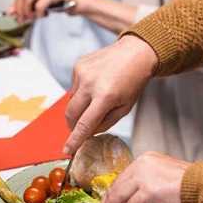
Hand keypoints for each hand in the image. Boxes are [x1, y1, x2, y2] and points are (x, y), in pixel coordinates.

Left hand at [7, 0, 89, 24]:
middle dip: (21, 11)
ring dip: (29, 13)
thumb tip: (10, 11)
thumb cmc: (61, 1)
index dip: (16, 5)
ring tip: (35, 17)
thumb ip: (25, 4)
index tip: (16, 16)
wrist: (80, 3)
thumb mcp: (40, 1)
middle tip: (23, 20)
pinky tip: (45, 14)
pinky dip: (39, 13)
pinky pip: (39, 5)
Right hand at [63, 35, 157, 154]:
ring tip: (96, 100)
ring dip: (79, 108)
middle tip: (80, 130)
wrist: (135, 52)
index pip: (84, 124)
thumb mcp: (125, 108)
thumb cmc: (134, 81)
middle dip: (73, 126)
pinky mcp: (77, 66)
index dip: (74, 140)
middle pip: (71, 114)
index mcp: (105, 97)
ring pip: (71, 101)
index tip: (66, 151)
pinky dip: (81, 93)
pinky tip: (94, 86)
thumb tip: (87, 132)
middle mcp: (90, 84)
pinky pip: (73, 87)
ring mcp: (81, 73)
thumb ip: (105, 123)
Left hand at [95, 152, 189, 202]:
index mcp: (145, 161)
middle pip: (114, 191)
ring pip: (118, 201)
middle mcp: (142, 164)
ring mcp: (144, 175)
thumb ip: (141, 191)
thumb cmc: (191, 192)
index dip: (108, 199)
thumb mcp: (161, 185)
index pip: (118, 180)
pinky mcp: (148, 190)